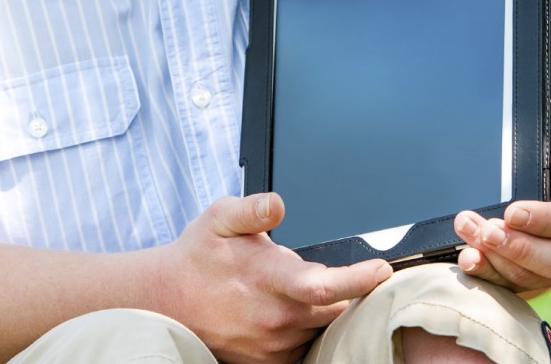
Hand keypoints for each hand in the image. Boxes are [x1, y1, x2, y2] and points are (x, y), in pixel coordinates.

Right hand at [158, 192, 391, 363]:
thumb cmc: (199, 255)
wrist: (168, 302)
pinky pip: (305, 347)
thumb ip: (252, 209)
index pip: (323, 286)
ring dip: (327, 311)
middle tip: (352, 275)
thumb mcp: (219, 217)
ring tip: (304, 289)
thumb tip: (278, 203)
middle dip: (351, 294)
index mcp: (266, 278)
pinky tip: (291, 310)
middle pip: (336, 312)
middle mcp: (274, 317)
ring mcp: (272, 346)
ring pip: (322, 329)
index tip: (382, 269)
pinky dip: (308, 328)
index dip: (359, 279)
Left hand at [453, 131, 550, 295]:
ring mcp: (546, 266)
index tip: (512, 212)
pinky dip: (485, 273)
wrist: (518, 181)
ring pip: (529, 276)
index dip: (544, 221)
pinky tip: (467, 259)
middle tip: (487, 231)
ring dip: (495, 258)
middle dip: (518, 248)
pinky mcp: (521, 276)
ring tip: (467, 231)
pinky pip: (506, 285)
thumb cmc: (542, 163)